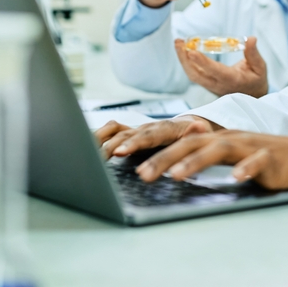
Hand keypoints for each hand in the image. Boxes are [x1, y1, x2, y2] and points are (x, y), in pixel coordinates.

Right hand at [96, 115, 216, 157]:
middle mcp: (148, 127)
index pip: (148, 135)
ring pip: (114, 131)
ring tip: (87, 154)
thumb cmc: (195, 137)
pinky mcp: (130, 134)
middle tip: (98, 160)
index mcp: (166, 129)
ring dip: (100, 140)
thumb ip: (196, 134)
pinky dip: (98, 137)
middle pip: (126, 134)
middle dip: (111, 147)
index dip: (133, 143)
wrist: (191, 128)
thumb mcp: (201, 137)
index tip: (119, 152)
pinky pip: (110, 132)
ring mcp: (137, 130)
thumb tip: (199, 127)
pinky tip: (87, 149)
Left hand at [133, 130, 287, 189]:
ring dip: (196, 162)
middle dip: (165, 158)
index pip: (181, 143)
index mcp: (218, 138)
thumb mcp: (232, 157)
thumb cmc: (265, 159)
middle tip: (141, 174)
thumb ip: (206, 160)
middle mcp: (231, 138)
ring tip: (176, 177)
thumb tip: (173, 171)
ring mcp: (251, 145)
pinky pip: (257, 161)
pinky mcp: (271, 157)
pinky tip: (236, 179)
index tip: (130, 163)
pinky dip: (246, 169)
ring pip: (219, 149)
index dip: (155, 151)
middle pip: (192, 144)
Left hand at [173, 36, 267, 97]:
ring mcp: (211, 86)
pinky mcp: (207, 83)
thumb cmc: (256, 80)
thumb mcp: (260, 67)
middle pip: (196, 75)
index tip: (191, 51)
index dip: (202, 62)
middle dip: (184, 59)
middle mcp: (218, 85)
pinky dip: (187, 61)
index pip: (215, 71)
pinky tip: (184, 49)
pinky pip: (194, 74)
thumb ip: (253, 54)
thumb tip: (250, 39)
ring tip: (178, 43)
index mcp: (232, 80)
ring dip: (183, 59)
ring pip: (192, 75)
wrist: (252, 96)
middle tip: (179, 42)